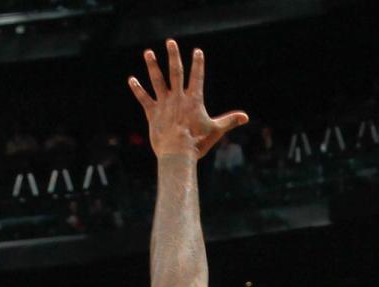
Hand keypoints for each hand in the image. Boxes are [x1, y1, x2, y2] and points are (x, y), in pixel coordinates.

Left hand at [129, 39, 248, 158]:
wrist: (178, 153)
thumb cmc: (198, 143)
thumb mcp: (216, 131)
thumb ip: (230, 121)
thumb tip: (246, 117)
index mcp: (194, 100)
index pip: (197, 77)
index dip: (198, 64)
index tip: (197, 51)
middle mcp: (178, 98)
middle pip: (176, 72)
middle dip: (174, 56)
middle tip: (171, 42)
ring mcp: (164, 104)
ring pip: (157, 81)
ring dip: (152, 66)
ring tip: (148, 52)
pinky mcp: (153, 113)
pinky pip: (144, 98)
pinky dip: (137, 89)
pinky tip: (132, 79)